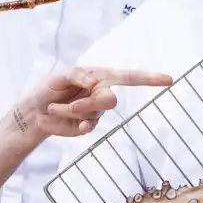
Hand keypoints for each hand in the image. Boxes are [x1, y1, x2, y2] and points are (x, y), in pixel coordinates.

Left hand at [18, 67, 172, 138]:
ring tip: (55, 107)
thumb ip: (77, 76)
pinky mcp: (89, 126)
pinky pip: (88, 125)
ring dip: (71, 110)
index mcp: (100, 76)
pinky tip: (66, 119)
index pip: (129, 77)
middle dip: (88, 102)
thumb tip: (93, 82)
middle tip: (70, 101)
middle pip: (110, 100)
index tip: (168, 79)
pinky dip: (75, 122)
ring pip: (93, 113)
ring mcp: (96, 112)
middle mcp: (102, 93)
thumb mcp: (59, 76)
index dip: (149, 78)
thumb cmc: (48, 88)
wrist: (34, 112)